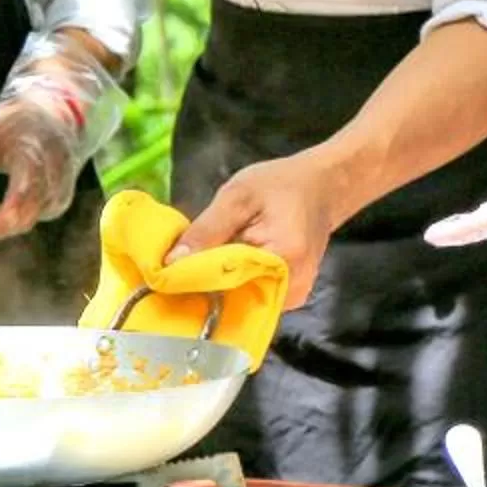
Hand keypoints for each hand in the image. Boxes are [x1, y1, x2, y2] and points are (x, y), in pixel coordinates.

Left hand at [0, 30, 125, 246]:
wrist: (57, 114)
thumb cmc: (14, 121)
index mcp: (35, 158)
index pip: (17, 204)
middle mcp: (54, 179)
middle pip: (23, 219)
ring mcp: (61, 192)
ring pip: (26, 222)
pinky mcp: (59, 201)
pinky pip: (31, 219)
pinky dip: (9, 218)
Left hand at [173, 149, 353, 308]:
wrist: (324, 186)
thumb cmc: (283, 184)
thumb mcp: (239, 195)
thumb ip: (206, 230)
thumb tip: (170, 265)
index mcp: (284, 260)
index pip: (225, 285)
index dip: (191, 281)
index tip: (162, 274)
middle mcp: (293, 288)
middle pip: (233, 300)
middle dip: (202, 286)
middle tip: (174, 269)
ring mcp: (292, 297)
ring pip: (239, 302)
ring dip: (216, 287)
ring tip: (198, 265)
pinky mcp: (287, 296)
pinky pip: (250, 298)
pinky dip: (231, 286)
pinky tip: (219, 268)